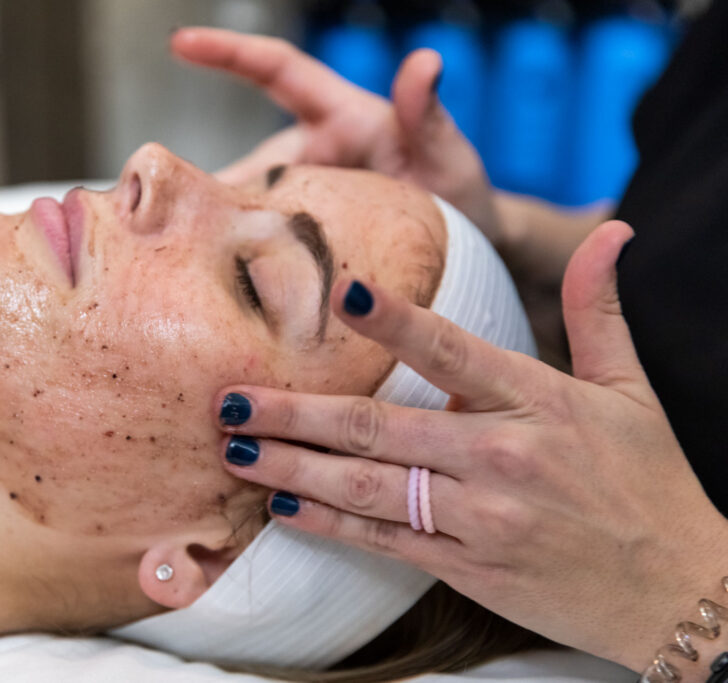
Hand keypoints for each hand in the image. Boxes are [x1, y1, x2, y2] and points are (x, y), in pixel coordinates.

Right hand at [170, 27, 500, 240]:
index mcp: (342, 117)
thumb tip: (426, 61)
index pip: (278, 72)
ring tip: (200, 262)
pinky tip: (228, 284)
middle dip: (211, 190)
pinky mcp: (303, 234)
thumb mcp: (451, 156)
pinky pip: (265, 238)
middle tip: (180, 223)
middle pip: (249, 162)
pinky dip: (245, 254)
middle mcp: (313, 152)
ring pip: (249, 205)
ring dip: (226, 230)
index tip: (182, 42)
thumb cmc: (460, 192)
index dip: (228, 53)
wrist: (469, 248)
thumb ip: (429, 115)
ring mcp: (304, 195)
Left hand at [214, 220, 727, 670]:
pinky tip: (285, 507)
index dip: (394, 321)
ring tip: (236, 451)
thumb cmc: (650, 483)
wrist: (681, 590)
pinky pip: (387, 542)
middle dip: (295, 413)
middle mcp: (502, 457)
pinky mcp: (472, 569)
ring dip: (294, 468)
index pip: (453, 350)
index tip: (338, 291)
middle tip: (229, 401)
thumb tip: (610, 228)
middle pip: (379, 427)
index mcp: (538, 401)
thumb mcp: (631, 390)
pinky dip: (332, 524)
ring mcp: (483, 519)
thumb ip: (601, 309)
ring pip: (368, 487)